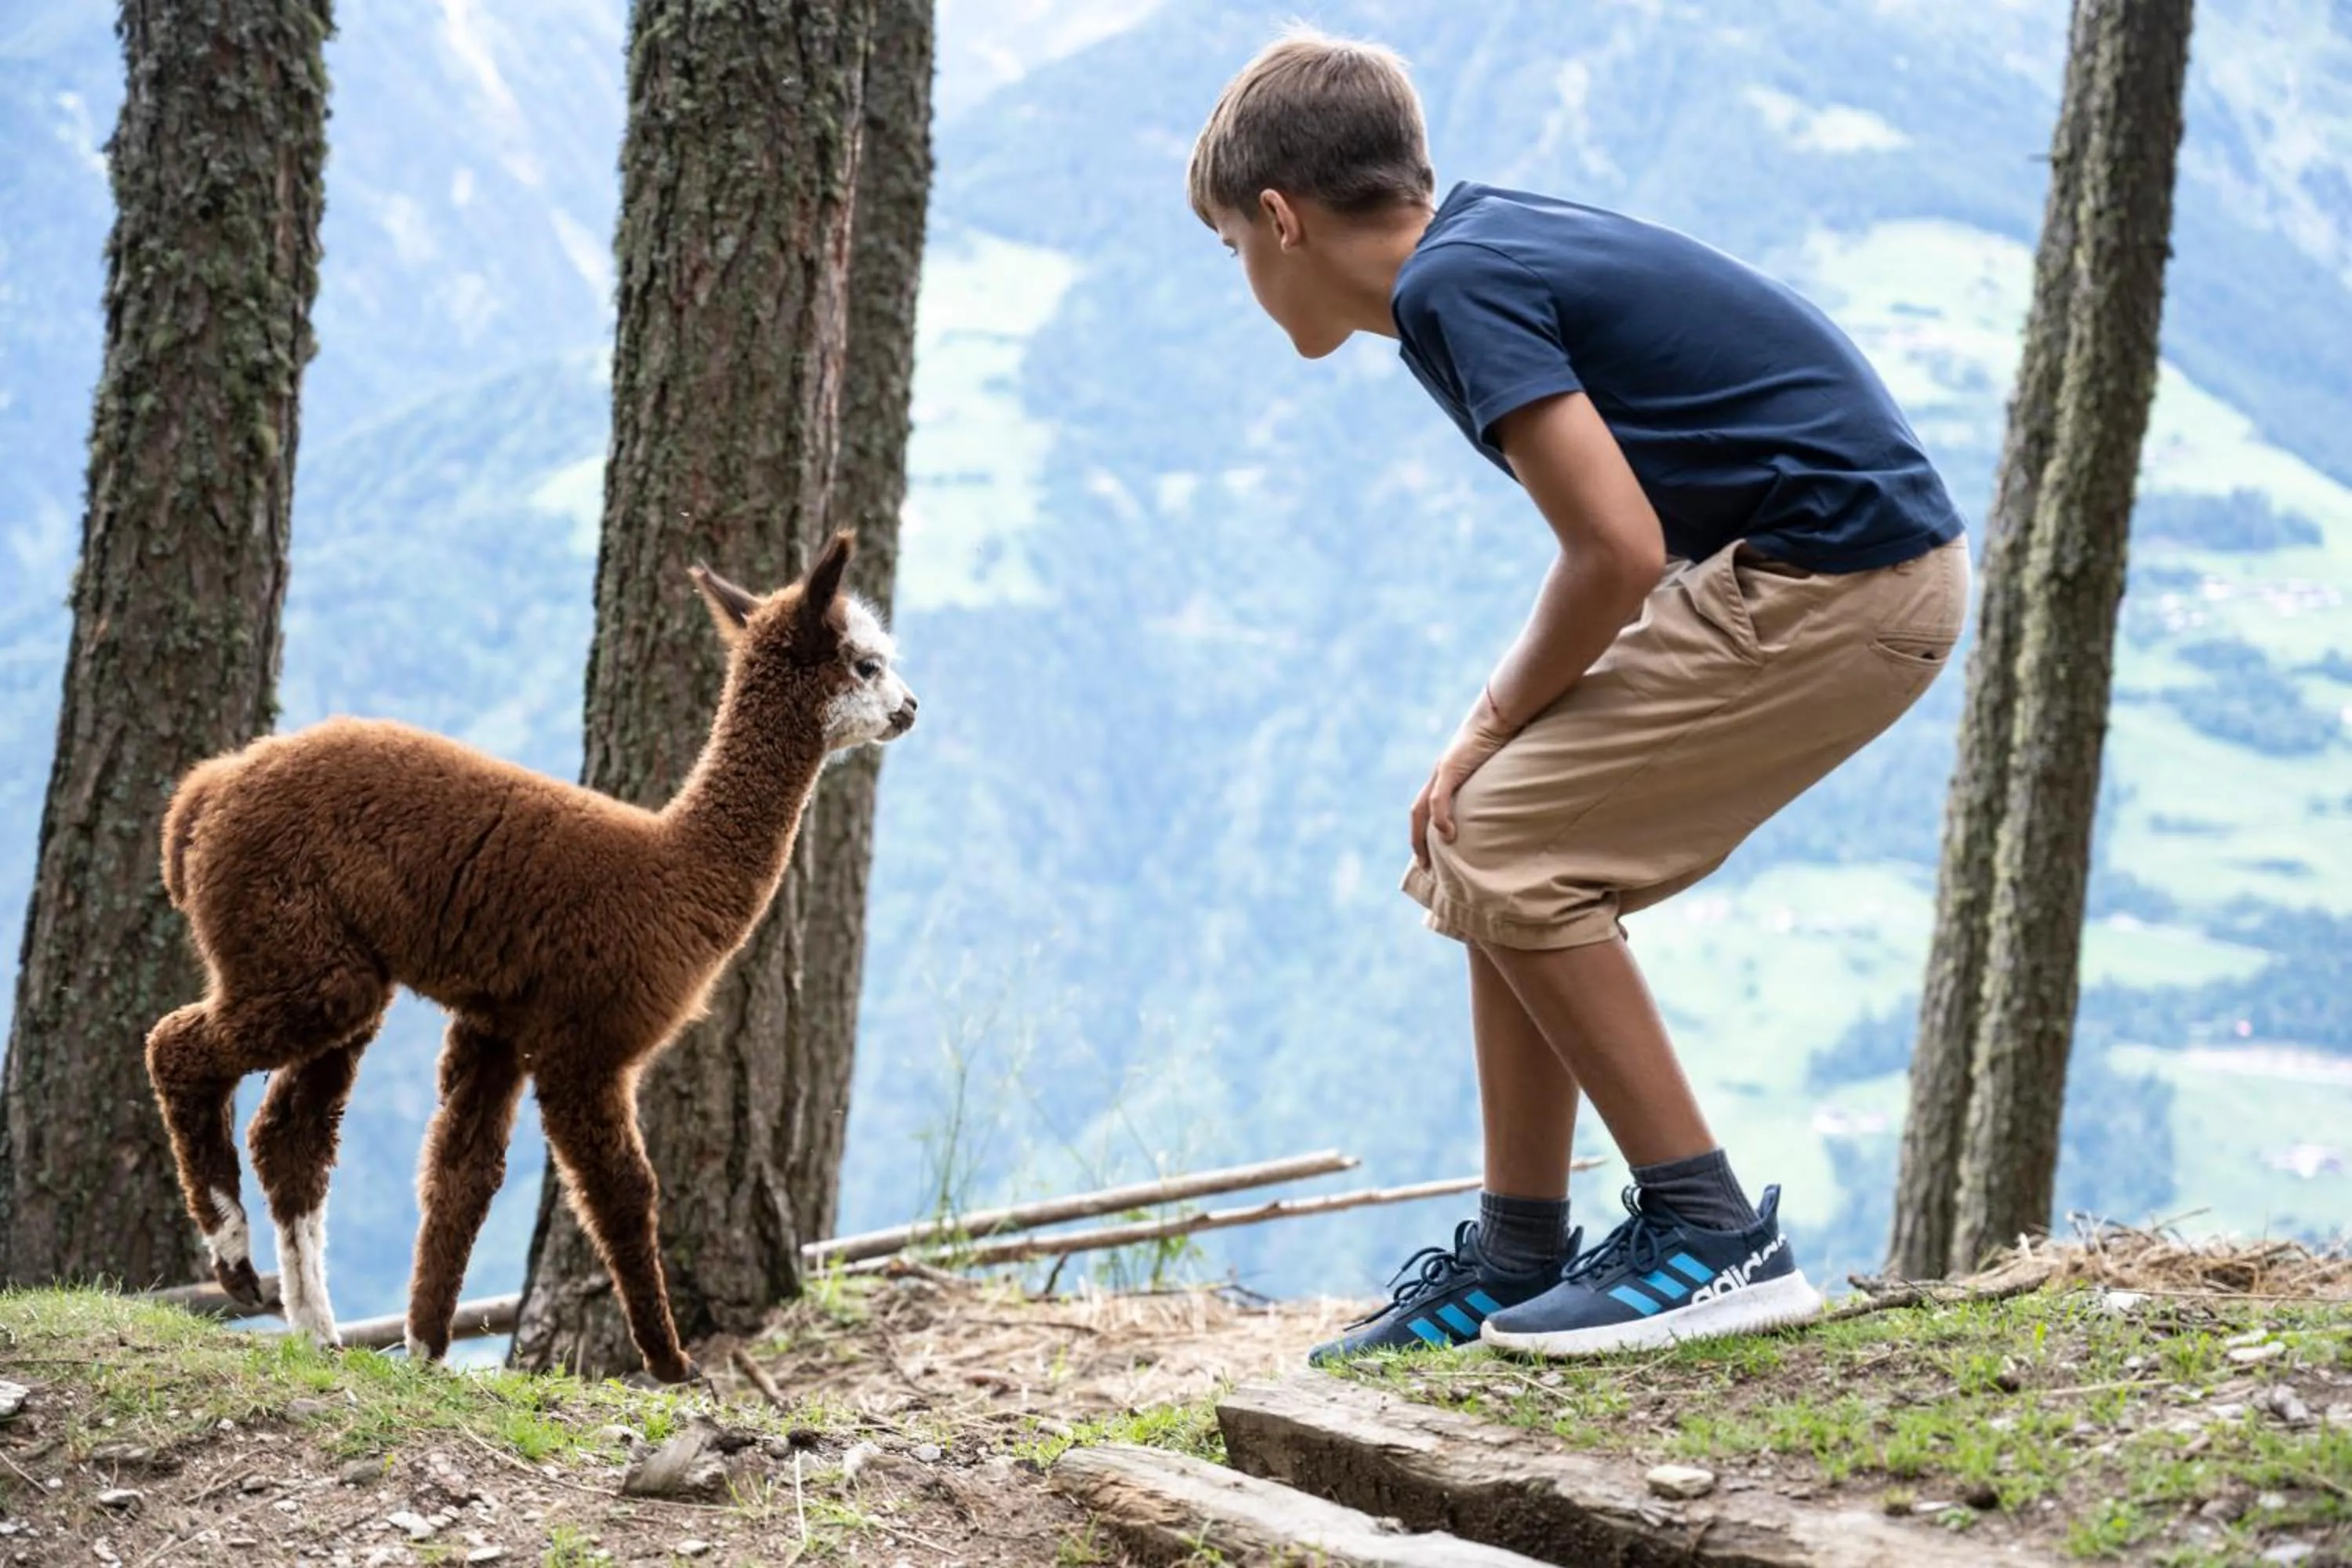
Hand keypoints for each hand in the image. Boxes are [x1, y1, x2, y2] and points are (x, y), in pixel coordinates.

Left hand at [1411, 686, 1520, 869]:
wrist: (1497, 716)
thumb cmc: (1498, 741)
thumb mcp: (1491, 773)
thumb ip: (1485, 792)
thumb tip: (1491, 814)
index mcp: (1444, 777)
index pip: (1424, 809)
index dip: (1423, 833)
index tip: (1428, 858)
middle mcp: (1438, 776)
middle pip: (1417, 813)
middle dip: (1417, 841)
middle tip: (1424, 868)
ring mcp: (1441, 772)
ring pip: (1421, 809)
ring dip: (1421, 836)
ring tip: (1428, 859)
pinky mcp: (1449, 767)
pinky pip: (1438, 796)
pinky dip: (1440, 817)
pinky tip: (1448, 835)